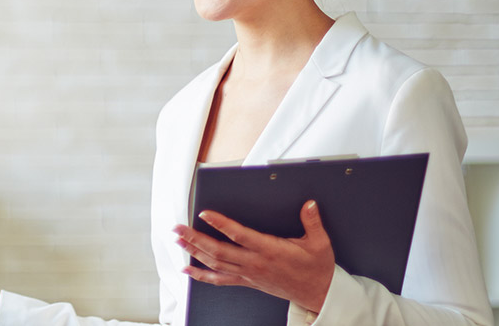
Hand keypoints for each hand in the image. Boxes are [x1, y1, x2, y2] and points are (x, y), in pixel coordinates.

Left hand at [173, 200, 335, 312]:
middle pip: (218, 250)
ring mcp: (249, 274)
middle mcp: (255, 263)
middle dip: (195, 238)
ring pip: (215, 264)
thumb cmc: (316, 268)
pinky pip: (220, 280)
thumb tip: (309, 204)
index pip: (240, 235)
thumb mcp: (320, 243)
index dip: (221, 224)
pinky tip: (188, 270)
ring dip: (194, 252)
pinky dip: (201, 275)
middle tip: (178, 228)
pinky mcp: (247, 281)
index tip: (205, 213)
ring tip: (178, 241)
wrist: (317, 293)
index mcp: (271, 250)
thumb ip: (312, 222)